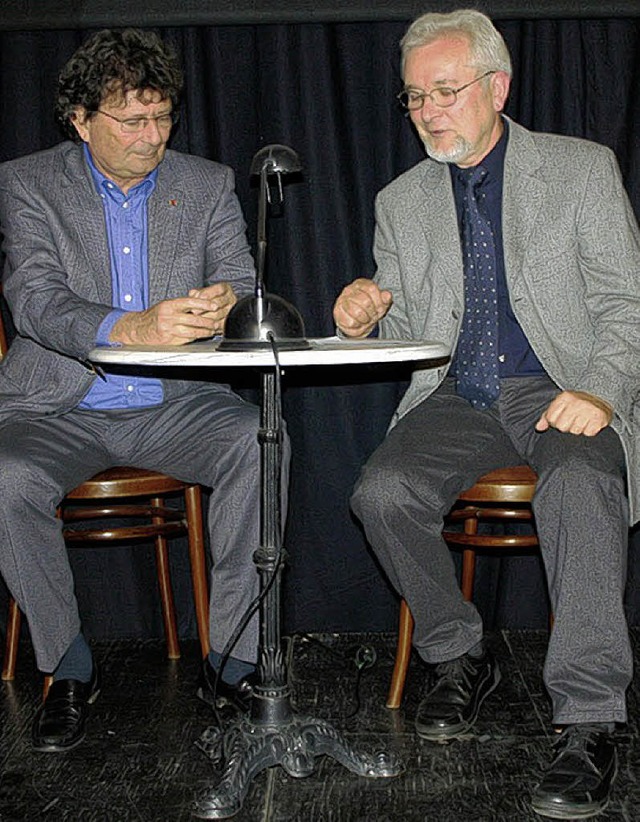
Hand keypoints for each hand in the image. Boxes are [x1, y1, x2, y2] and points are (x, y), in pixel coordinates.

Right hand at [110, 283, 237, 345]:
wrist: (138, 330)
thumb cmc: (154, 316)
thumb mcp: (166, 306)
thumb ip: (182, 304)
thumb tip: (200, 301)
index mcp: (168, 306)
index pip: (189, 302)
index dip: (204, 303)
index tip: (214, 305)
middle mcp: (168, 317)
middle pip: (194, 319)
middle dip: (208, 321)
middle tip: (217, 321)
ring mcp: (169, 330)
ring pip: (192, 331)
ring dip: (205, 331)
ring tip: (212, 330)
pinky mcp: (170, 341)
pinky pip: (187, 339)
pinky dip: (197, 337)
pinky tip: (202, 336)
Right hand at [333, 278, 392, 338]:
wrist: (357, 323)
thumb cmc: (369, 310)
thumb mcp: (380, 303)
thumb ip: (385, 298)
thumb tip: (387, 295)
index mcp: (361, 284)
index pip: (372, 289)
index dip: (379, 301)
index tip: (380, 308)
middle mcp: (350, 290)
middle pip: (365, 301)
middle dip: (372, 312)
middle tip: (372, 315)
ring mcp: (342, 300)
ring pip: (357, 312)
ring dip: (365, 319)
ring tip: (365, 319)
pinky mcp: (338, 312)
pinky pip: (350, 322)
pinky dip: (357, 325)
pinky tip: (358, 323)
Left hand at [535, 390, 612, 436]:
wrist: (601, 399)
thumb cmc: (575, 405)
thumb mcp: (560, 406)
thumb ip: (547, 416)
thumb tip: (539, 428)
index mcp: (564, 398)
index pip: (551, 419)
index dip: (554, 423)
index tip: (562, 419)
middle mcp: (576, 402)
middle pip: (562, 427)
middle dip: (566, 427)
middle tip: (573, 422)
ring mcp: (589, 409)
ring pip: (575, 431)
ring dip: (578, 430)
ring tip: (581, 423)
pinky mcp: (599, 418)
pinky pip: (588, 433)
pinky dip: (589, 432)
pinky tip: (589, 425)